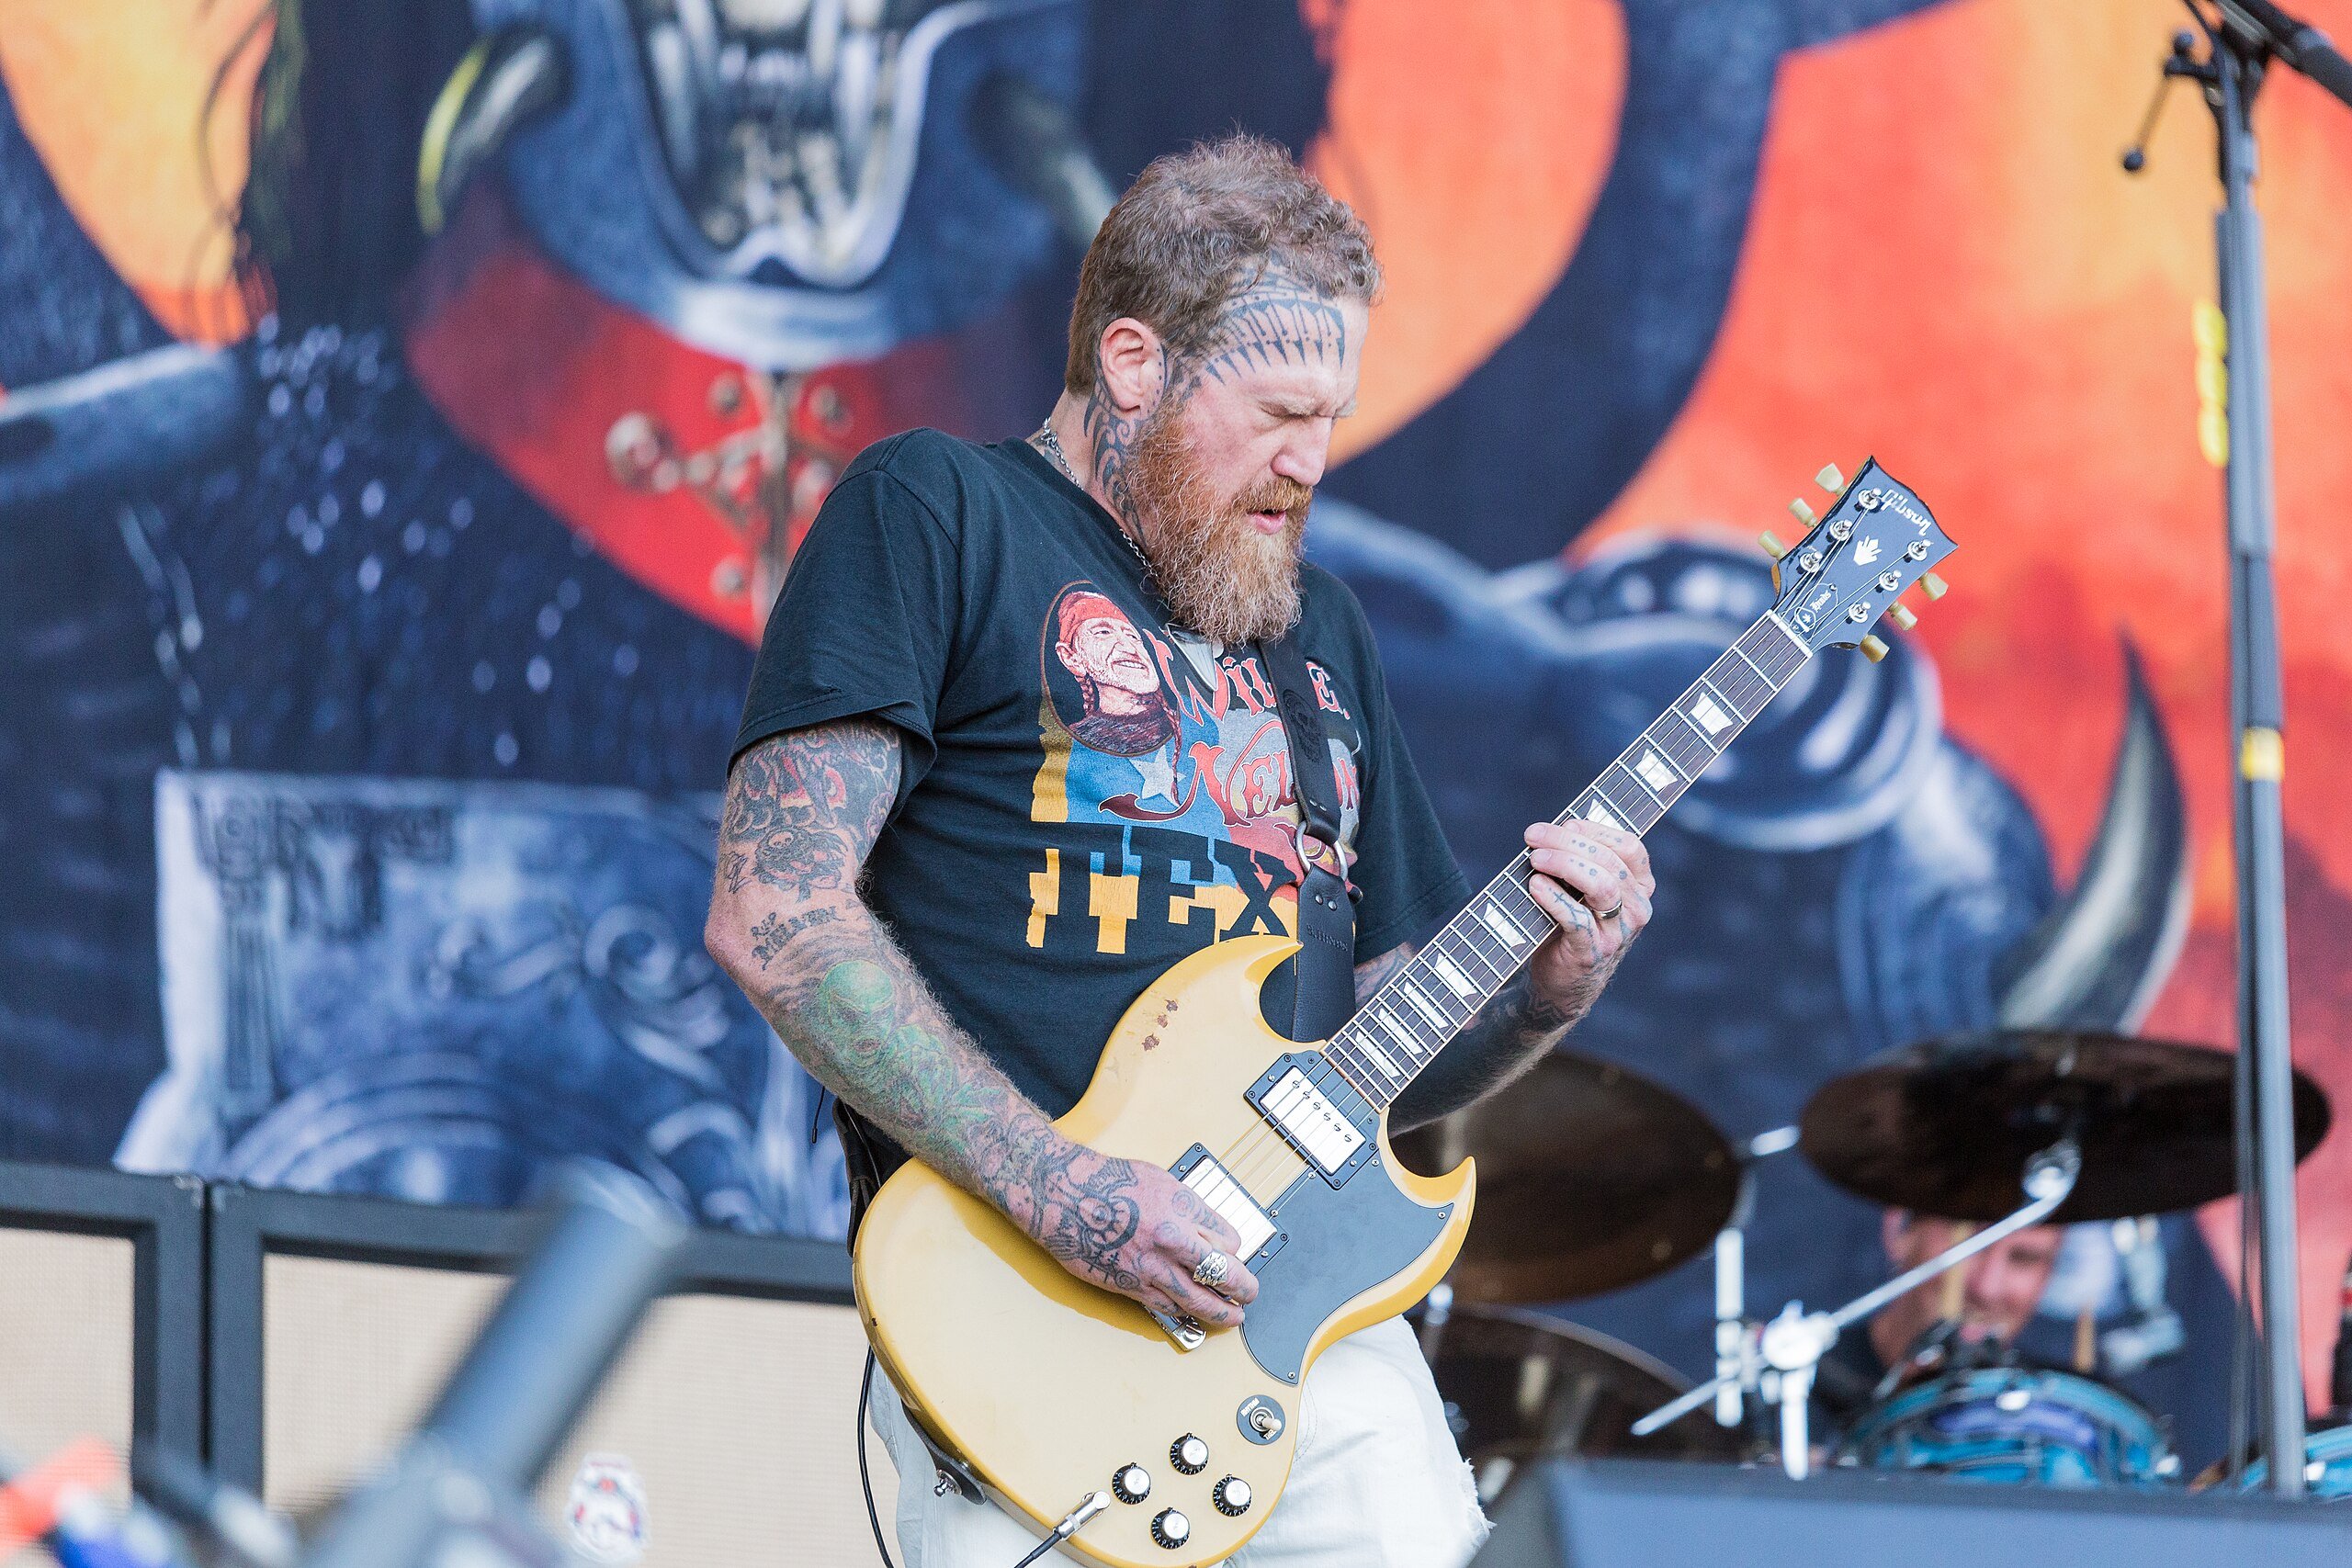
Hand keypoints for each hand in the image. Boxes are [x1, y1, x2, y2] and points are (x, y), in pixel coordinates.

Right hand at [1013, 1133, 1260, 1328]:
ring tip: (1233, 1316)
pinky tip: (1193, 1315)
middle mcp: (1170, 1240)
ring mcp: (1150, 1266)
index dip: (1235, 1250)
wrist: (1062, 1195)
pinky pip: (1166, 1306)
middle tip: (1250, 1293)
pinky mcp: (1129, 1285)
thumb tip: (1208, 1231)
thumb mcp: (1160, 1180)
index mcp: (1182, 1209)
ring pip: (1198, 1300)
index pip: (1229, 1240)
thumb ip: (1188, 1208)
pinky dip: (1184, 1313)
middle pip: (1224, 1274)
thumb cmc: (1107, 1181)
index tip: (1233, 1253)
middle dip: (1244, 1288)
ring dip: (1221, 1312)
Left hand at [1520, 818, 1654, 1005]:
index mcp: (1639, 887)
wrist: (1561, 982)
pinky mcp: (1593, 952)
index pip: (1630, 847)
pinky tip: (1535, 886)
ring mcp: (1618, 932)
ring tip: (1535, 858)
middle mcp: (1637, 908)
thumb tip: (1554, 829)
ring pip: (1601, 885)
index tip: (1565, 823)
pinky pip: (1576, 918)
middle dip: (1569, 842)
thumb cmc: (1569, 925)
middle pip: (1609, 861)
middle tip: (1534, 836)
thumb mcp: (1582, 891)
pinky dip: (1553, 898)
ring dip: (1564, 864)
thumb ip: (1579, 861)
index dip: (1597, 830)